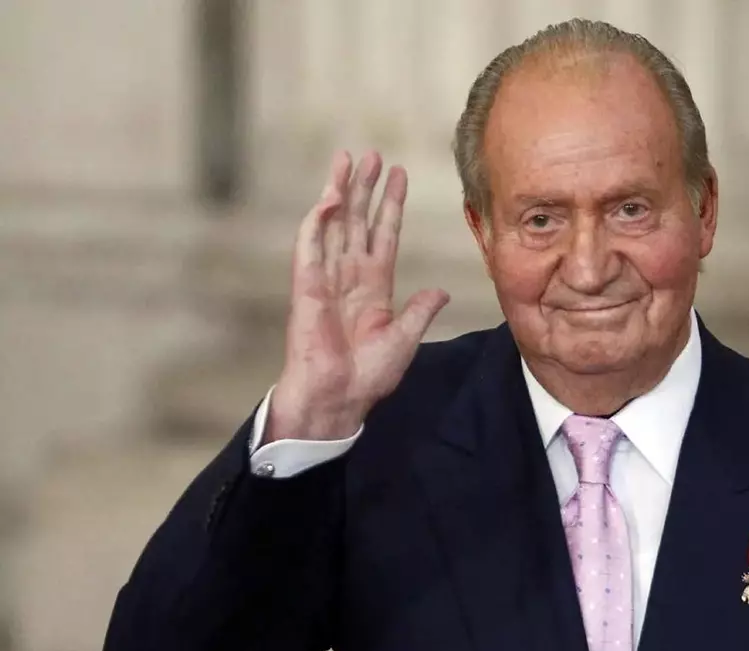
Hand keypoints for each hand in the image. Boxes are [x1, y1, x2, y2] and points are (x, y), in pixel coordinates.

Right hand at [266, 151, 449, 441]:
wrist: (338, 398)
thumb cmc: (368, 376)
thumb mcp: (405, 339)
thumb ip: (420, 310)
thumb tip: (441, 291)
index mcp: (374, 286)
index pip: (384, 234)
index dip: (391, 205)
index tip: (399, 175)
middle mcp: (349, 276)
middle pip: (358, 221)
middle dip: (366, 187)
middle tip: (372, 154)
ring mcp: (327, 278)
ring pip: (334, 224)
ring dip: (340, 191)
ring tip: (347, 159)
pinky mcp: (307, 287)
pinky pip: (310, 247)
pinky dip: (319, 222)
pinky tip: (330, 198)